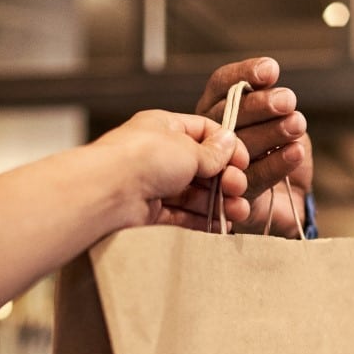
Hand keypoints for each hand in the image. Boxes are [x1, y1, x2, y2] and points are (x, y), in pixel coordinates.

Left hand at [91, 109, 248, 229]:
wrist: (108, 191)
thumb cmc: (144, 157)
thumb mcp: (187, 148)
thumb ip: (212, 152)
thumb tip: (230, 142)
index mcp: (165, 127)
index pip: (204, 132)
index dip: (227, 147)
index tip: (244, 161)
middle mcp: (159, 153)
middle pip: (202, 167)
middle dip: (225, 179)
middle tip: (239, 189)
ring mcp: (154, 182)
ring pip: (194, 193)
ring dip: (218, 202)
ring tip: (238, 213)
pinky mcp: (150, 210)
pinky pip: (182, 214)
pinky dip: (201, 220)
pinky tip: (221, 226)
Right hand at [196, 56, 313, 235]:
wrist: (291, 199)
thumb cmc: (282, 152)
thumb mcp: (282, 122)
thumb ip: (276, 108)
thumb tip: (280, 97)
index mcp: (216, 109)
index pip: (221, 85)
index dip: (243, 74)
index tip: (271, 70)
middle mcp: (209, 136)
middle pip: (226, 114)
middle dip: (258, 105)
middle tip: (288, 100)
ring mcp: (216, 168)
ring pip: (237, 146)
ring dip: (270, 132)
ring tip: (297, 124)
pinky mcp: (231, 198)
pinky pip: (253, 178)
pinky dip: (276, 163)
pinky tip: (295, 151)